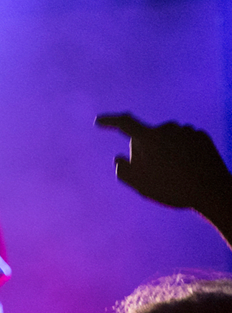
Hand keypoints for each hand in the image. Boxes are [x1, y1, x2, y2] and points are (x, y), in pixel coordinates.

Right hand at [96, 113, 231, 212]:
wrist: (212, 191)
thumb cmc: (171, 188)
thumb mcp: (139, 185)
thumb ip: (123, 170)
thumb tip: (120, 158)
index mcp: (148, 138)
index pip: (124, 123)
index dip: (110, 121)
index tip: (99, 121)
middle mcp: (167, 128)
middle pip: (147, 137)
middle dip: (145, 151)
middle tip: (153, 174)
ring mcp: (186, 131)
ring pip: (167, 140)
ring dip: (165, 152)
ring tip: (174, 174)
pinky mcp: (201, 136)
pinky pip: (184, 142)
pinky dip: (182, 152)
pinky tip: (188, 168)